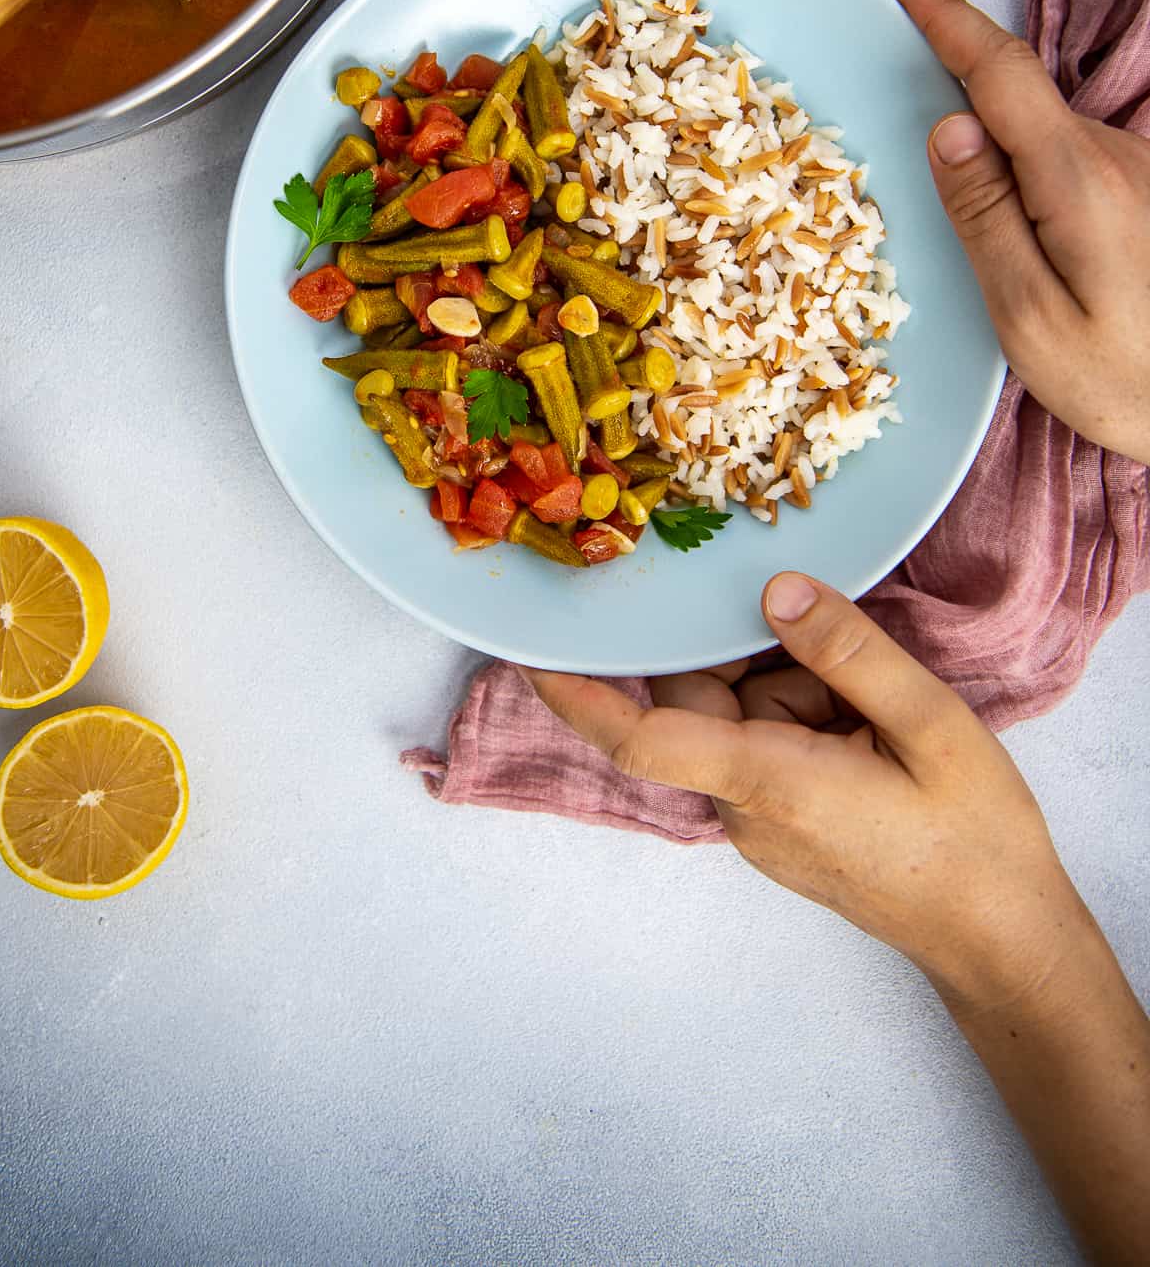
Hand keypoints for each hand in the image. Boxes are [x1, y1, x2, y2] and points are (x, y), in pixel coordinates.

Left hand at [522, 573, 1086, 1009]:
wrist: (1000, 936)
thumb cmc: (974, 841)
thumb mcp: (932, 726)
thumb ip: (851, 654)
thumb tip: (775, 591)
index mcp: (767, 782)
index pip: (641, 735)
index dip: (579, 692)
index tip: (529, 649)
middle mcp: (744, 805)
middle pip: (702, 699)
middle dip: (760, 657)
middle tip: (840, 652)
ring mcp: (760, 820)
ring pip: (741, 715)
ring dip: (798, 690)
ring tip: (882, 713)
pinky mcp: (781, 822)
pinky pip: (766, 743)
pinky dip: (807, 716)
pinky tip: (872, 728)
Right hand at [889, 0, 1149, 464]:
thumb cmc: (1128, 380)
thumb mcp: (1030, 316)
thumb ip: (985, 217)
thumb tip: (949, 128)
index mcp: (1078, 177)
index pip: (1002, 71)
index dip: (950, 21)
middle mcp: (1115, 159)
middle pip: (1019, 104)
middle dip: (962, 106)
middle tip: (918, 164)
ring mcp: (1138, 176)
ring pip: (1045, 141)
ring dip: (1002, 164)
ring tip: (991, 246)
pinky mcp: (1147, 199)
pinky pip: (1069, 170)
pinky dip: (1032, 186)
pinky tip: (1032, 252)